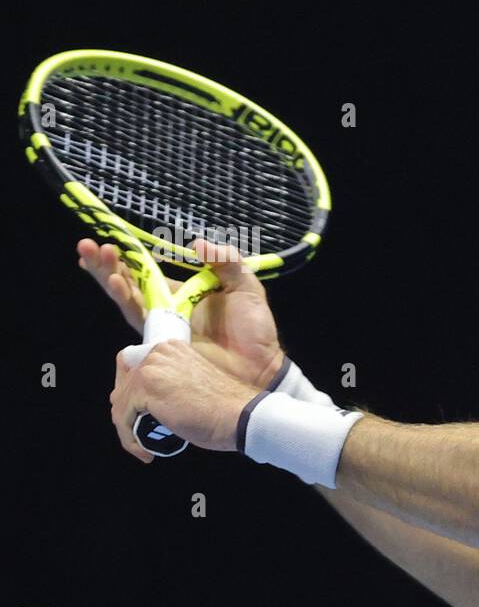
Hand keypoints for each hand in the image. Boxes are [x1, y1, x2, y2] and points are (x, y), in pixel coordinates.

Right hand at [78, 237, 285, 388]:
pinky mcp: (162, 343)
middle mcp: (165, 309)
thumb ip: (226, 262)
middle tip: (90, 246)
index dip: (127, 258)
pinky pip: (140, 320)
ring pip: (127, 299)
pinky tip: (118, 285)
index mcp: (181, 294)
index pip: (146, 273)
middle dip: (107, 265)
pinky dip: (127, 301)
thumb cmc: (255, 330)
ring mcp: (162, 327)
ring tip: (100, 260)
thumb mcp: (245, 287)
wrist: (261, 366)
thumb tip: (198, 243)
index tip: (110, 240)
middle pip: (128, 284)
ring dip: (111, 278)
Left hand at [110, 341, 260, 461]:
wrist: (241, 415)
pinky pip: (123, 418)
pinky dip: (130, 439)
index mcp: (171, 348)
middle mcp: (158, 352)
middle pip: (122, 385)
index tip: (141, 415)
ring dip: (129, 429)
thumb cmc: (225, 408)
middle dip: (128, 413)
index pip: (132, 366)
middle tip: (142, 434)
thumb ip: (171, 384)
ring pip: (120, 404)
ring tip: (145, 447)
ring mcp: (150, 369)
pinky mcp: (145, 389)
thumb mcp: (193, 386)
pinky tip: (146, 452)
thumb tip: (143, 404)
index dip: (131, 393)